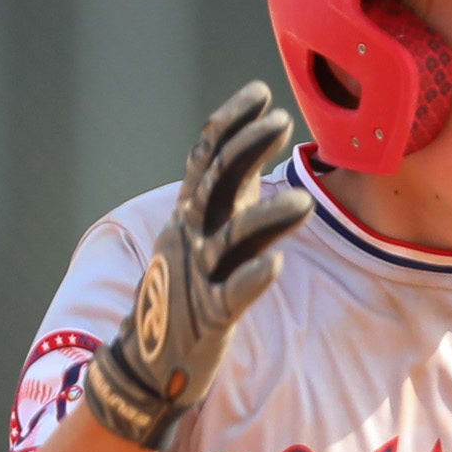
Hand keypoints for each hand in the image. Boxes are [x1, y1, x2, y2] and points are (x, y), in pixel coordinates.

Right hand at [83, 83, 309, 447]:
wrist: (148, 359)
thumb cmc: (186, 290)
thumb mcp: (200, 234)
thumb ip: (227, 195)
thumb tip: (253, 146)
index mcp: (190, 213)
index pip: (207, 156)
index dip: (231, 123)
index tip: (262, 92)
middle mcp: (190, 235)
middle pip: (216, 182)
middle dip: (246, 149)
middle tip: (282, 121)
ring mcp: (197, 274)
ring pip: (230, 238)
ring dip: (266, 218)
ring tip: (303, 202)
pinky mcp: (208, 316)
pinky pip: (230, 294)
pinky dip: (250, 278)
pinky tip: (274, 266)